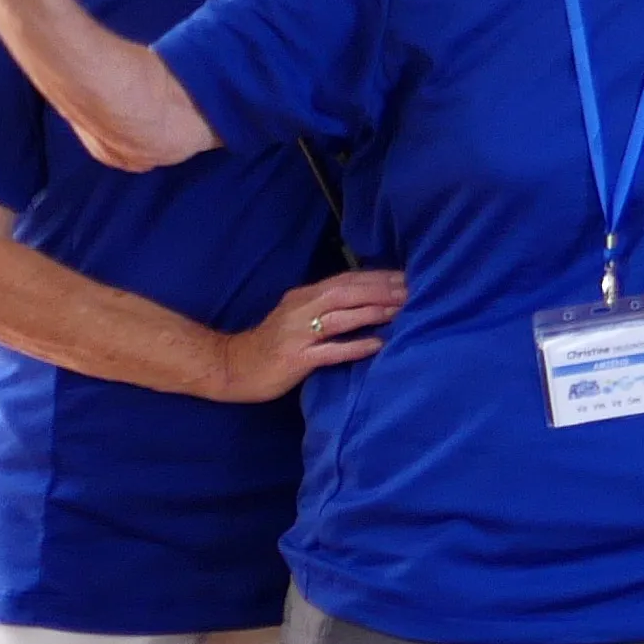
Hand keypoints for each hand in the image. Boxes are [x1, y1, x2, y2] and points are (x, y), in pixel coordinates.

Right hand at [208, 270, 408, 403]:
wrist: (231, 366)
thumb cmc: (273, 343)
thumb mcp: (298, 316)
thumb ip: (326, 306)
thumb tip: (367, 298)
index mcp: (304, 297)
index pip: (345, 280)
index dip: (376, 277)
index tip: (406, 276)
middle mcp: (301, 310)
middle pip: (346, 293)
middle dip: (380, 290)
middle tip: (411, 289)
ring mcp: (298, 334)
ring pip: (340, 318)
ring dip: (372, 312)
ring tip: (401, 310)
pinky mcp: (296, 359)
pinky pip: (330, 352)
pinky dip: (355, 347)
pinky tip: (377, 345)